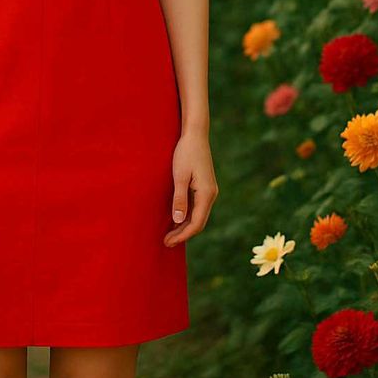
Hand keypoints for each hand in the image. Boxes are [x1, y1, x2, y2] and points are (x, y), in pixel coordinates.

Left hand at [163, 130, 217, 247]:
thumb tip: (178, 220)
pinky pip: (197, 207)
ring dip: (184, 226)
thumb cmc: (185, 153)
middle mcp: (211, 194)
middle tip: (166, 242)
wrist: (195, 134)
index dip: (182, 235)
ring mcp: (209, 191)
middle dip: (183, 234)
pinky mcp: (204, 186)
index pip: (196, 223)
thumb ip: (179, 198)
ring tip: (169, 234)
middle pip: (199, 222)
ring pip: (198, 215)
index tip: (168, 241)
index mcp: (206, 194)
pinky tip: (175, 219)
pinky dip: (187, 215)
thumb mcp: (179, 176)